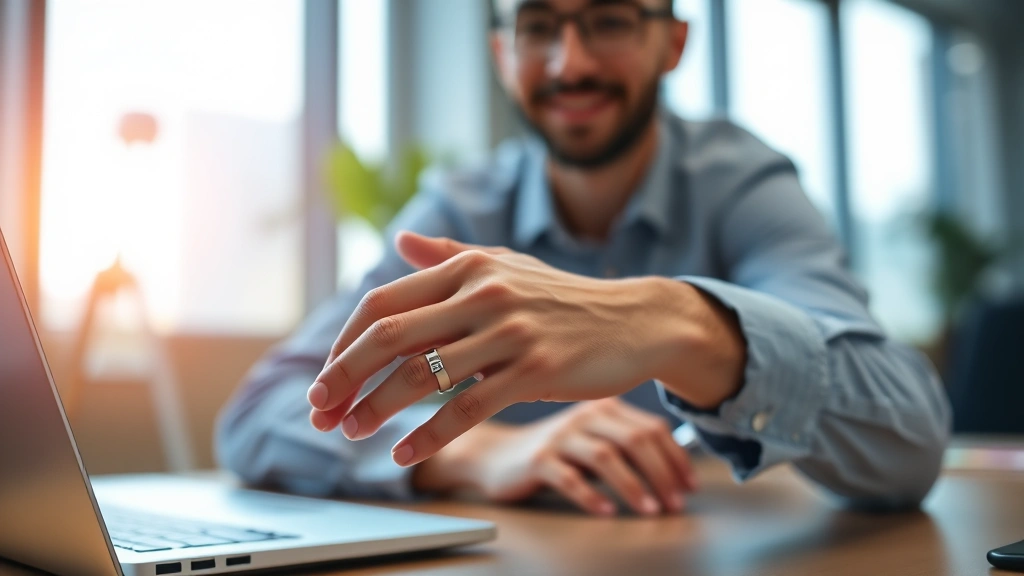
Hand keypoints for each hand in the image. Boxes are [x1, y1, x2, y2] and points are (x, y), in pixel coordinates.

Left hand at [307, 232, 743, 466]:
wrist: (636, 320)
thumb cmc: (562, 298)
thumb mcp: (507, 266)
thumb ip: (449, 256)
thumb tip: (398, 241)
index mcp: (468, 268)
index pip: (383, 304)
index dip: (345, 344)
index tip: (326, 377)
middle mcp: (485, 294)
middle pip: (390, 337)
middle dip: (345, 377)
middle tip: (320, 410)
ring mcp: (511, 332)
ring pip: (421, 376)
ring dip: (376, 410)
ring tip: (352, 433)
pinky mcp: (537, 371)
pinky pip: (467, 409)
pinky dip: (428, 437)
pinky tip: (403, 454)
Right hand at [413, 399, 697, 515]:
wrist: (494, 454)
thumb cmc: (551, 448)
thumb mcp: (592, 437)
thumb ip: (625, 441)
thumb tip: (676, 469)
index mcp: (603, 406)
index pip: (652, 427)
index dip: (677, 458)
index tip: (690, 486)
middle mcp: (584, 415)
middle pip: (635, 439)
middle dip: (663, 474)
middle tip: (676, 503)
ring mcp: (559, 436)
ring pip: (606, 457)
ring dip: (634, 486)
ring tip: (650, 509)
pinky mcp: (537, 459)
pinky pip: (569, 478)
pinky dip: (591, 496)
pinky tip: (606, 512)